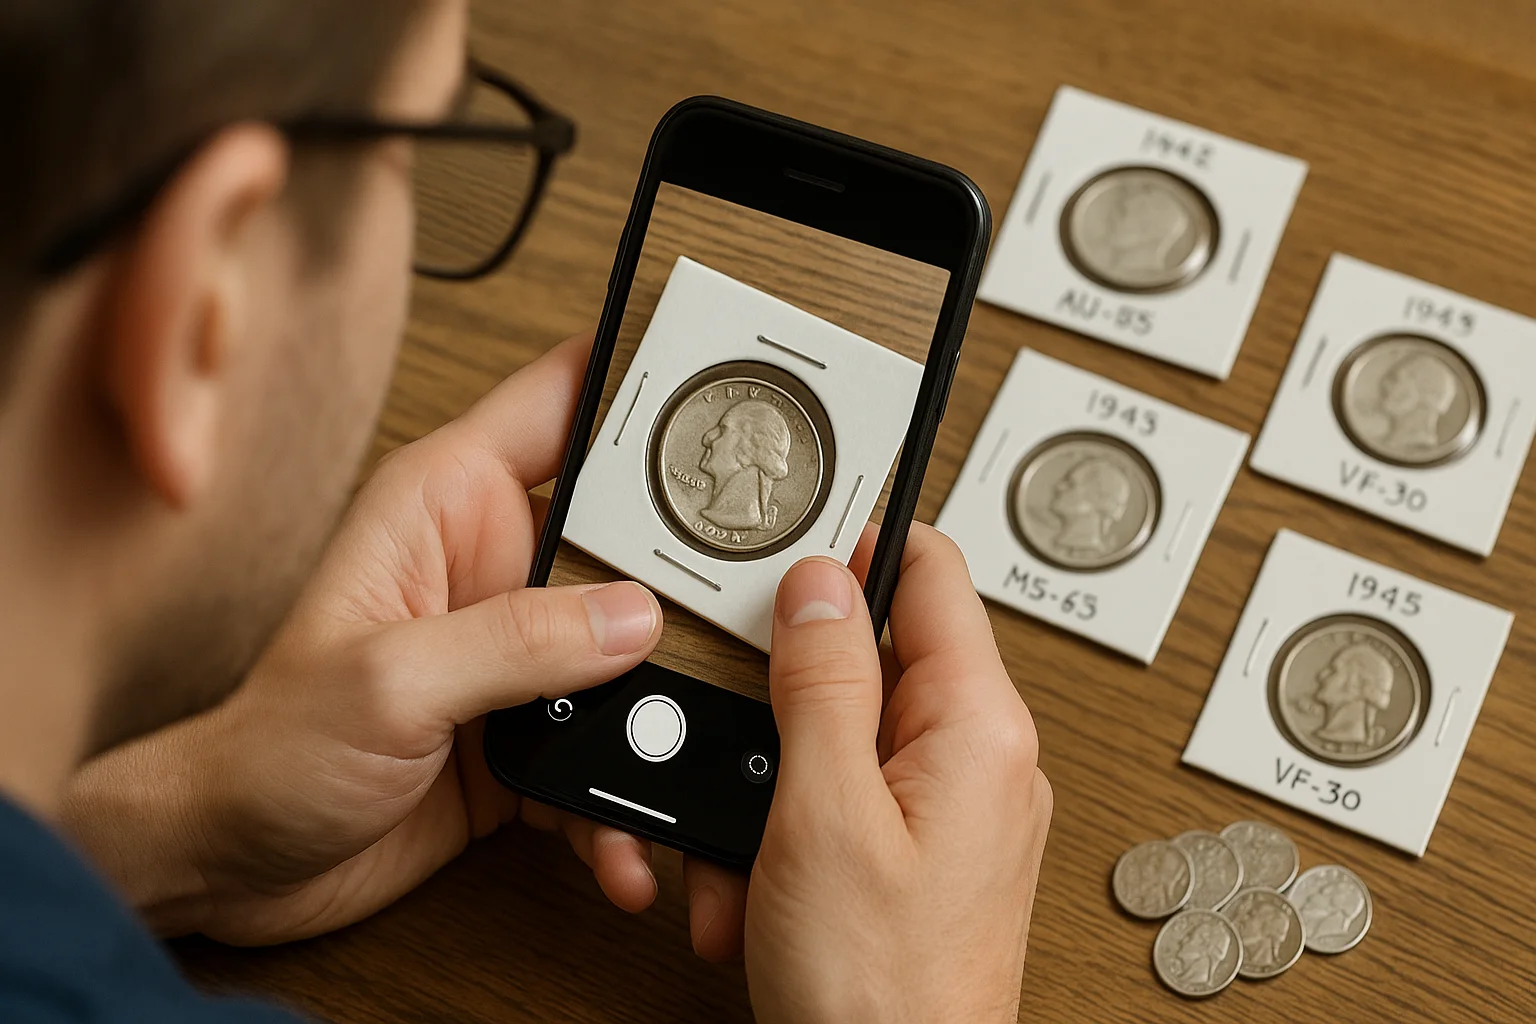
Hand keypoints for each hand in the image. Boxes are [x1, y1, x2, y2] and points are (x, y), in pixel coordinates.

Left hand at [63, 334, 670, 943]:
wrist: (240, 867)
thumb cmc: (268, 751)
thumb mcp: (388, 680)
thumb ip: (513, 641)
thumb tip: (634, 618)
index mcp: (449, 506)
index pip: (562, 400)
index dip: (645, 380)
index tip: (730, 389)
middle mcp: (498, 565)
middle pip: (633, 532)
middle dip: (699, 566)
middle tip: (764, 601)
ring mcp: (525, 651)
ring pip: (642, 646)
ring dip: (676, 705)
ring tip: (703, 754)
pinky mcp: (538, 729)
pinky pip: (616, 746)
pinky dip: (634, 797)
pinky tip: (631, 843)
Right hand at [685, 525, 1052, 1022]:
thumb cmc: (881, 990)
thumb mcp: (825, 812)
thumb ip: (824, 682)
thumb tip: (821, 583)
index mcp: (980, 728)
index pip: (932, 574)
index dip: (860, 542)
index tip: (796, 536)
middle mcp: (983, 760)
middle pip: (875, 661)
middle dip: (789, 702)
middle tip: (744, 736)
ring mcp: (956, 811)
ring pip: (843, 741)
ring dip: (777, 786)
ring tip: (750, 853)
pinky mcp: (924, 855)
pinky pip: (845, 805)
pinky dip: (790, 836)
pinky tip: (761, 892)